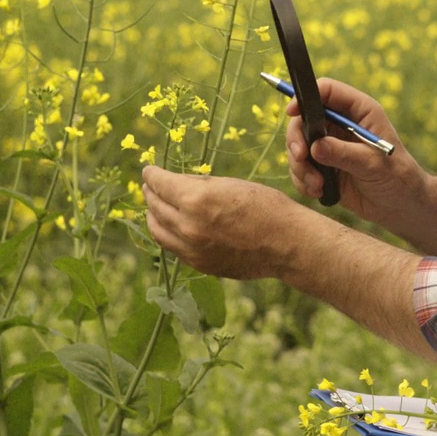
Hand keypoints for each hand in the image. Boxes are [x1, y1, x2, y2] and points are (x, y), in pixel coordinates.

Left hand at [142, 165, 319, 279]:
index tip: (149, 171)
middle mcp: (189, 226)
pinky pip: (173, 247)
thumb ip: (200, 185)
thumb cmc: (265, 206)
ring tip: (154, 207)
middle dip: (151, 193)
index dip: (152, 175)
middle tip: (150, 186)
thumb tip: (177, 183)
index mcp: (197, 200)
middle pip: (156, 207)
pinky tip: (171, 226)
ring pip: (158, 230)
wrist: (286, 243)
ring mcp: (192, 249)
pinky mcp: (200, 264)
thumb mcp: (231, 185)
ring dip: (153, 215)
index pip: (161, 184)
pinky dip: (167, 233)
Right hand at [285, 78, 427, 226]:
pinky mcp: (323, 166)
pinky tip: (319, 191)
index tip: (291, 112)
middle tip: (301, 157)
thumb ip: (343, 153)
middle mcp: (341, 124)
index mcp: (359, 111)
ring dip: (301, 167)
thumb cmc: (397, 177)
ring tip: (317, 185)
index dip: (306, 96)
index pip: (327, 91)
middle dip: (297, 139)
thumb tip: (314, 147)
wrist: (400, 205)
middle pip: (303, 119)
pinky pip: (300, 168)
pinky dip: (303, 180)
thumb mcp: (372, 163)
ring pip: (298, 146)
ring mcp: (330, 145)